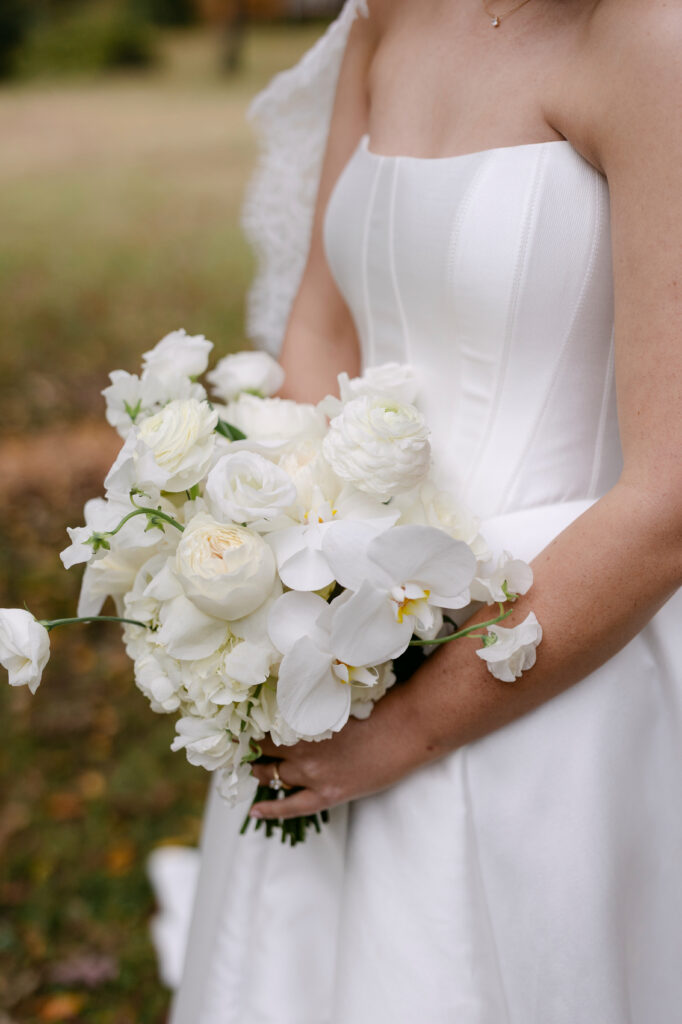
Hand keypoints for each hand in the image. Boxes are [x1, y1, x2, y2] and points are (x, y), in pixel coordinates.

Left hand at [249, 693, 422, 819]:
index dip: (249, 726)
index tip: (239, 724)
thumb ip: (311, 706)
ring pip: (272, 775)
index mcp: (302, 721)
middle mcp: (301, 748)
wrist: (403, 732)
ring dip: (259, 772)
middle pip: (262, 750)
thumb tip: (292, 702)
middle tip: (240, 748)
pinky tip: (255, 811)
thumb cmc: (375, 707)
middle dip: (249, 749)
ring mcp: (313, 774)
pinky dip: (271, 810)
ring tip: (251, 770)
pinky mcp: (328, 794)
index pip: (262, 725)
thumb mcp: (335, 701)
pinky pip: (291, 807)